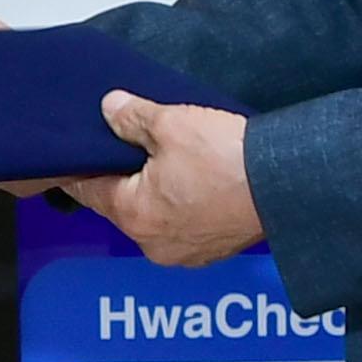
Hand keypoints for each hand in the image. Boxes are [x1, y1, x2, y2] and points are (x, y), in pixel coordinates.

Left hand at [60, 92, 263, 266]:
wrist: (286, 185)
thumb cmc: (227, 159)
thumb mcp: (171, 124)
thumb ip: (131, 117)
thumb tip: (109, 109)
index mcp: (133, 214)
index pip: (88, 191)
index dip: (80, 168)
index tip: (75, 156)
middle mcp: (153, 243)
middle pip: (121, 205)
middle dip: (123, 177)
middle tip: (131, 147)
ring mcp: (184, 252)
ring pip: (153, 217)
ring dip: (155, 194)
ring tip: (170, 162)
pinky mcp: (211, 250)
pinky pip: (182, 226)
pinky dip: (182, 207)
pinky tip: (196, 183)